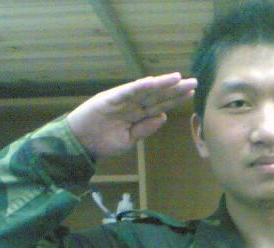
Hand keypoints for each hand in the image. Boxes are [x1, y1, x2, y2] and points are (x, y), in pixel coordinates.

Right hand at [66, 72, 196, 160]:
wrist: (79, 143)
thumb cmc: (103, 141)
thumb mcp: (128, 140)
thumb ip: (145, 129)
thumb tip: (163, 117)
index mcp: (138, 114)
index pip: (160, 105)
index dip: (175, 99)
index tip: (191, 93)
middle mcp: (133, 104)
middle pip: (158, 96)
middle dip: (175, 89)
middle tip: (193, 81)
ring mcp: (122, 100)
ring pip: (145, 91)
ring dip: (161, 84)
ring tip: (178, 78)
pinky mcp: (110, 98)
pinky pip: (127, 92)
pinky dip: (139, 87)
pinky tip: (153, 82)